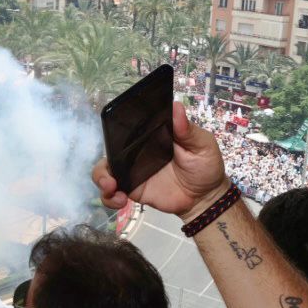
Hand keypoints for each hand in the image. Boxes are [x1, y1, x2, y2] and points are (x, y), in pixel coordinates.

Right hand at [91, 101, 228, 218]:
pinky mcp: (133, 189)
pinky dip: (110, 197)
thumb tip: (176, 106)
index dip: (113, 129)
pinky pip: (113, 193)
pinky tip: (120, 201)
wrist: (205, 196)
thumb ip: (188, 130)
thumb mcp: (202, 145)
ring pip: (105, 172)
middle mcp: (137, 151)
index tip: (112, 136)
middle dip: (102, 163)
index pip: (126, 127)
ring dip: (101, 179)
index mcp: (151, 135)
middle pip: (109, 150)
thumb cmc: (205, 165)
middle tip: (110, 177)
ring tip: (112, 188)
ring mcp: (132, 171)